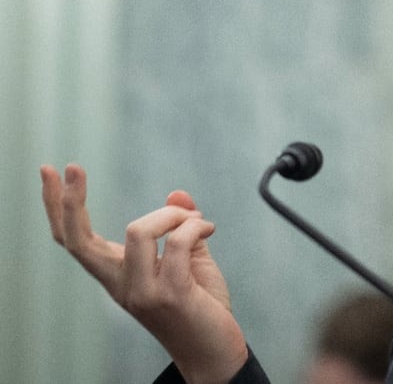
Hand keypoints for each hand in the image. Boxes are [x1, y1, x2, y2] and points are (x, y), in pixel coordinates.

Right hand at [40, 164, 248, 383]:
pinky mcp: (169, 294)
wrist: (215, 352)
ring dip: (172, 215)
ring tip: (196, 221)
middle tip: (71, 166)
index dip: (57, 207)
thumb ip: (180, 229)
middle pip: (77, 240)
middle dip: (68, 200)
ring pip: (138, 230)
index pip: (73, 241)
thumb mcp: (189, 261)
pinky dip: (195, 226)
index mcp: (116, 276)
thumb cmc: (201, 308)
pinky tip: (208, 229)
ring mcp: (141, 292)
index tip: (50, 172)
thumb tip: (177, 194)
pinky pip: (179, 242)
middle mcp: (120, 285)